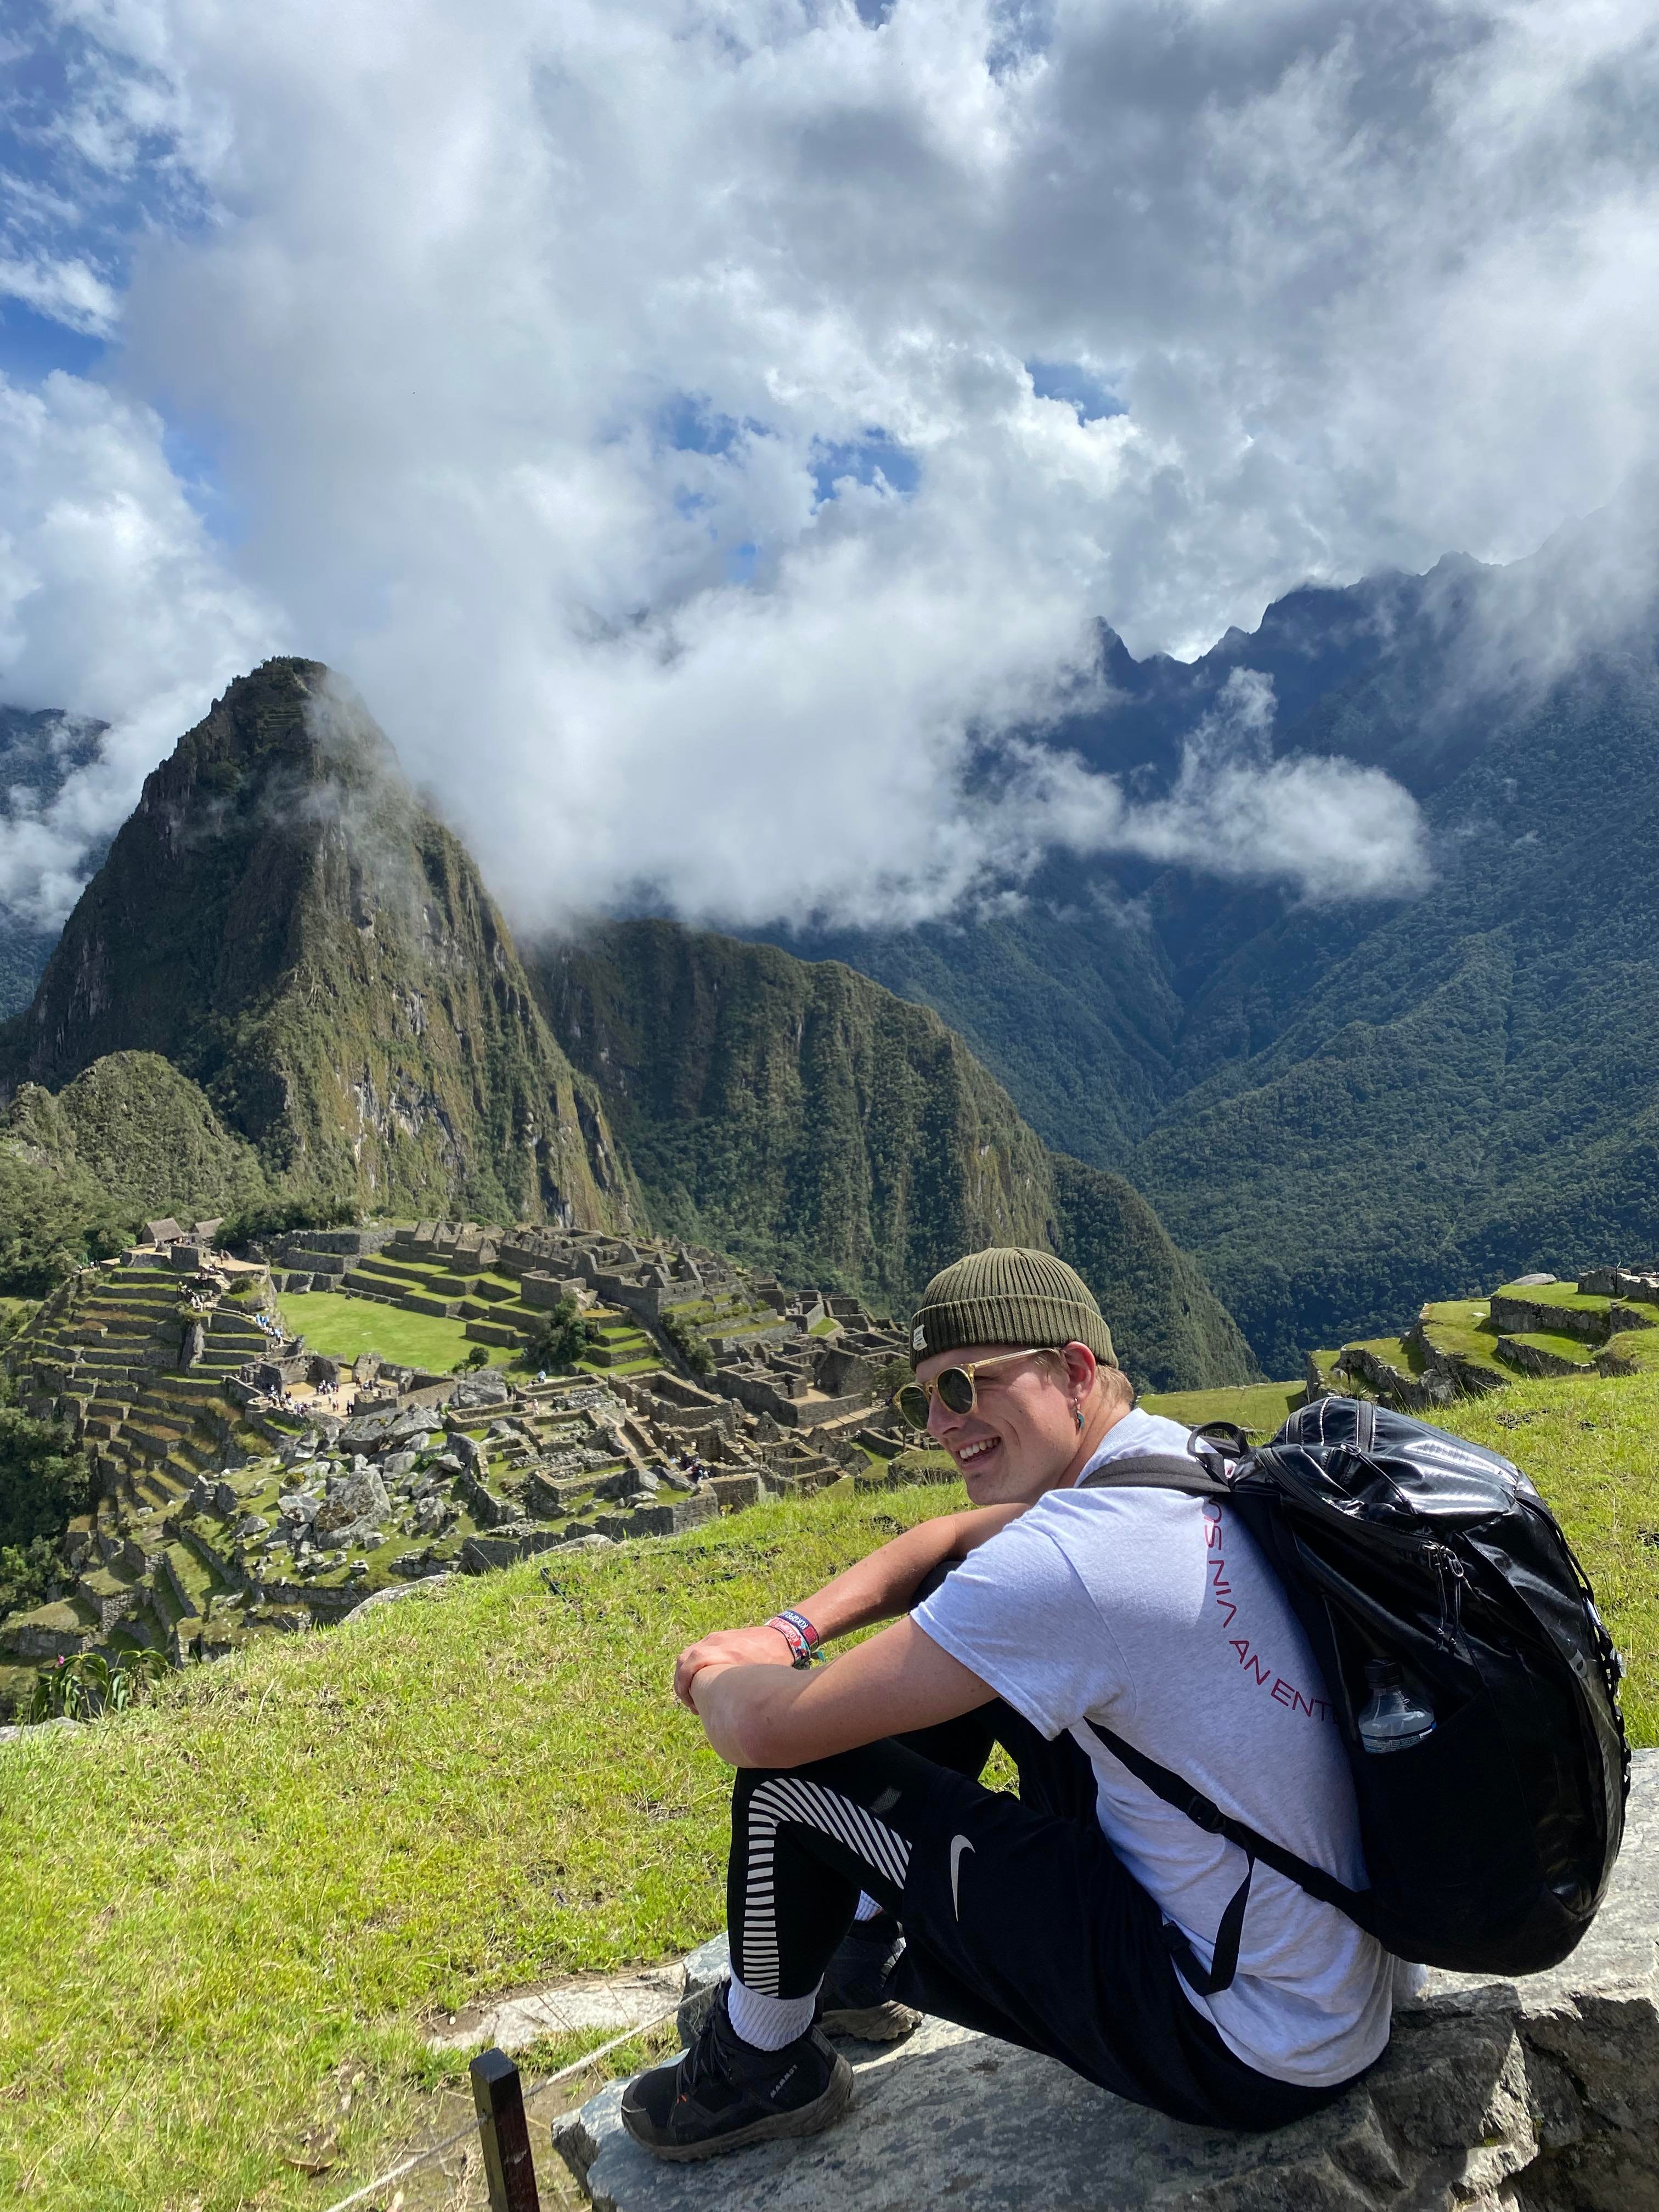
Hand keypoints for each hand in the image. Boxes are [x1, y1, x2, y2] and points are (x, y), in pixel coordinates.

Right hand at [673, 1622, 796, 1709]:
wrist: (782, 1637)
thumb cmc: (771, 1660)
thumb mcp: (755, 1678)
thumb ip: (739, 1690)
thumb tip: (729, 1716)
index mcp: (723, 1652)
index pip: (689, 1662)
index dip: (682, 1683)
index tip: (689, 1703)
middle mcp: (715, 1641)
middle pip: (683, 1659)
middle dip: (681, 1682)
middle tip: (690, 1703)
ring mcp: (715, 1637)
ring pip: (688, 1655)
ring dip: (686, 1675)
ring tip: (696, 1695)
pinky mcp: (718, 1637)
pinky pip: (697, 1650)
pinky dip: (694, 1666)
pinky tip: (704, 1681)